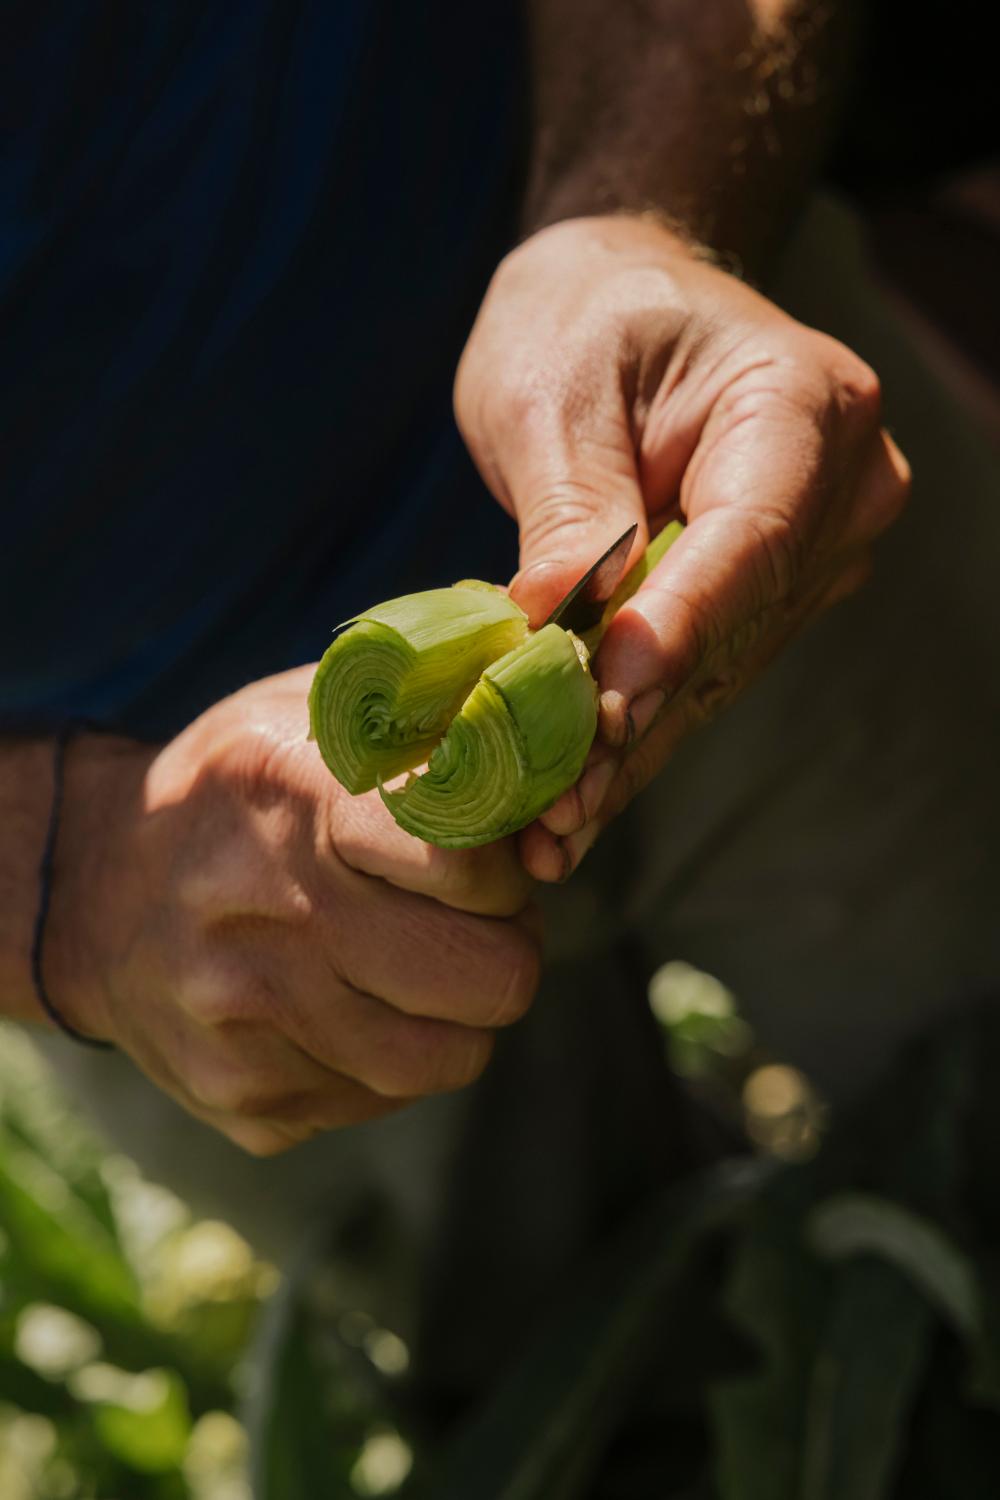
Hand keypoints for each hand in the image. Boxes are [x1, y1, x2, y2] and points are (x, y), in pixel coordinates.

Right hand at [46, 669, 538, 1154]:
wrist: (91, 892)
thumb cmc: (239, 788)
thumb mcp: (315, 713)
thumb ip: (435, 718)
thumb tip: (560, 725)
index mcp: (290, 794)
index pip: (466, 861)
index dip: (503, 867)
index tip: (485, 857)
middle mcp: (261, 913)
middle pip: (491, 980)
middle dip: (504, 948)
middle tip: (471, 922)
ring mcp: (244, 1020)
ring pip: (448, 1058)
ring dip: (457, 1014)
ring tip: (417, 963)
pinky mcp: (239, 1096)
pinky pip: (380, 1100)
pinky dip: (388, 1059)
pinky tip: (347, 1004)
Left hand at [455, 215, 910, 880]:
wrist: (616, 303)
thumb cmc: (582, 320)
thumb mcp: (553, 392)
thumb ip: (568, 512)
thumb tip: (554, 634)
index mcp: (802, 404)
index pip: (748, 538)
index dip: (677, 632)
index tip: (606, 709)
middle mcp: (837, 489)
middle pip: (735, 628)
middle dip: (637, 724)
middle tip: (554, 814)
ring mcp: (813, 553)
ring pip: (717, 673)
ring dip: (630, 755)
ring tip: (549, 836)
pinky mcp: (767, 600)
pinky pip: (699, 676)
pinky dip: (633, 738)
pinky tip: (574, 809)